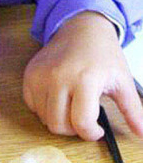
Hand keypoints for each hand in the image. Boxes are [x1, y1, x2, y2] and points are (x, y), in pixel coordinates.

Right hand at [23, 11, 142, 139]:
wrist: (81, 28)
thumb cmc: (102, 54)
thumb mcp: (123, 81)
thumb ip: (133, 110)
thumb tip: (142, 134)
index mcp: (85, 79)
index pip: (81, 123)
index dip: (91, 134)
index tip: (98, 129)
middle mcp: (58, 77)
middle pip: (58, 124)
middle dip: (74, 130)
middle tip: (84, 119)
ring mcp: (40, 75)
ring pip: (44, 117)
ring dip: (58, 119)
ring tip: (71, 107)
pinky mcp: (30, 73)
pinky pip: (31, 104)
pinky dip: (43, 108)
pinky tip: (57, 99)